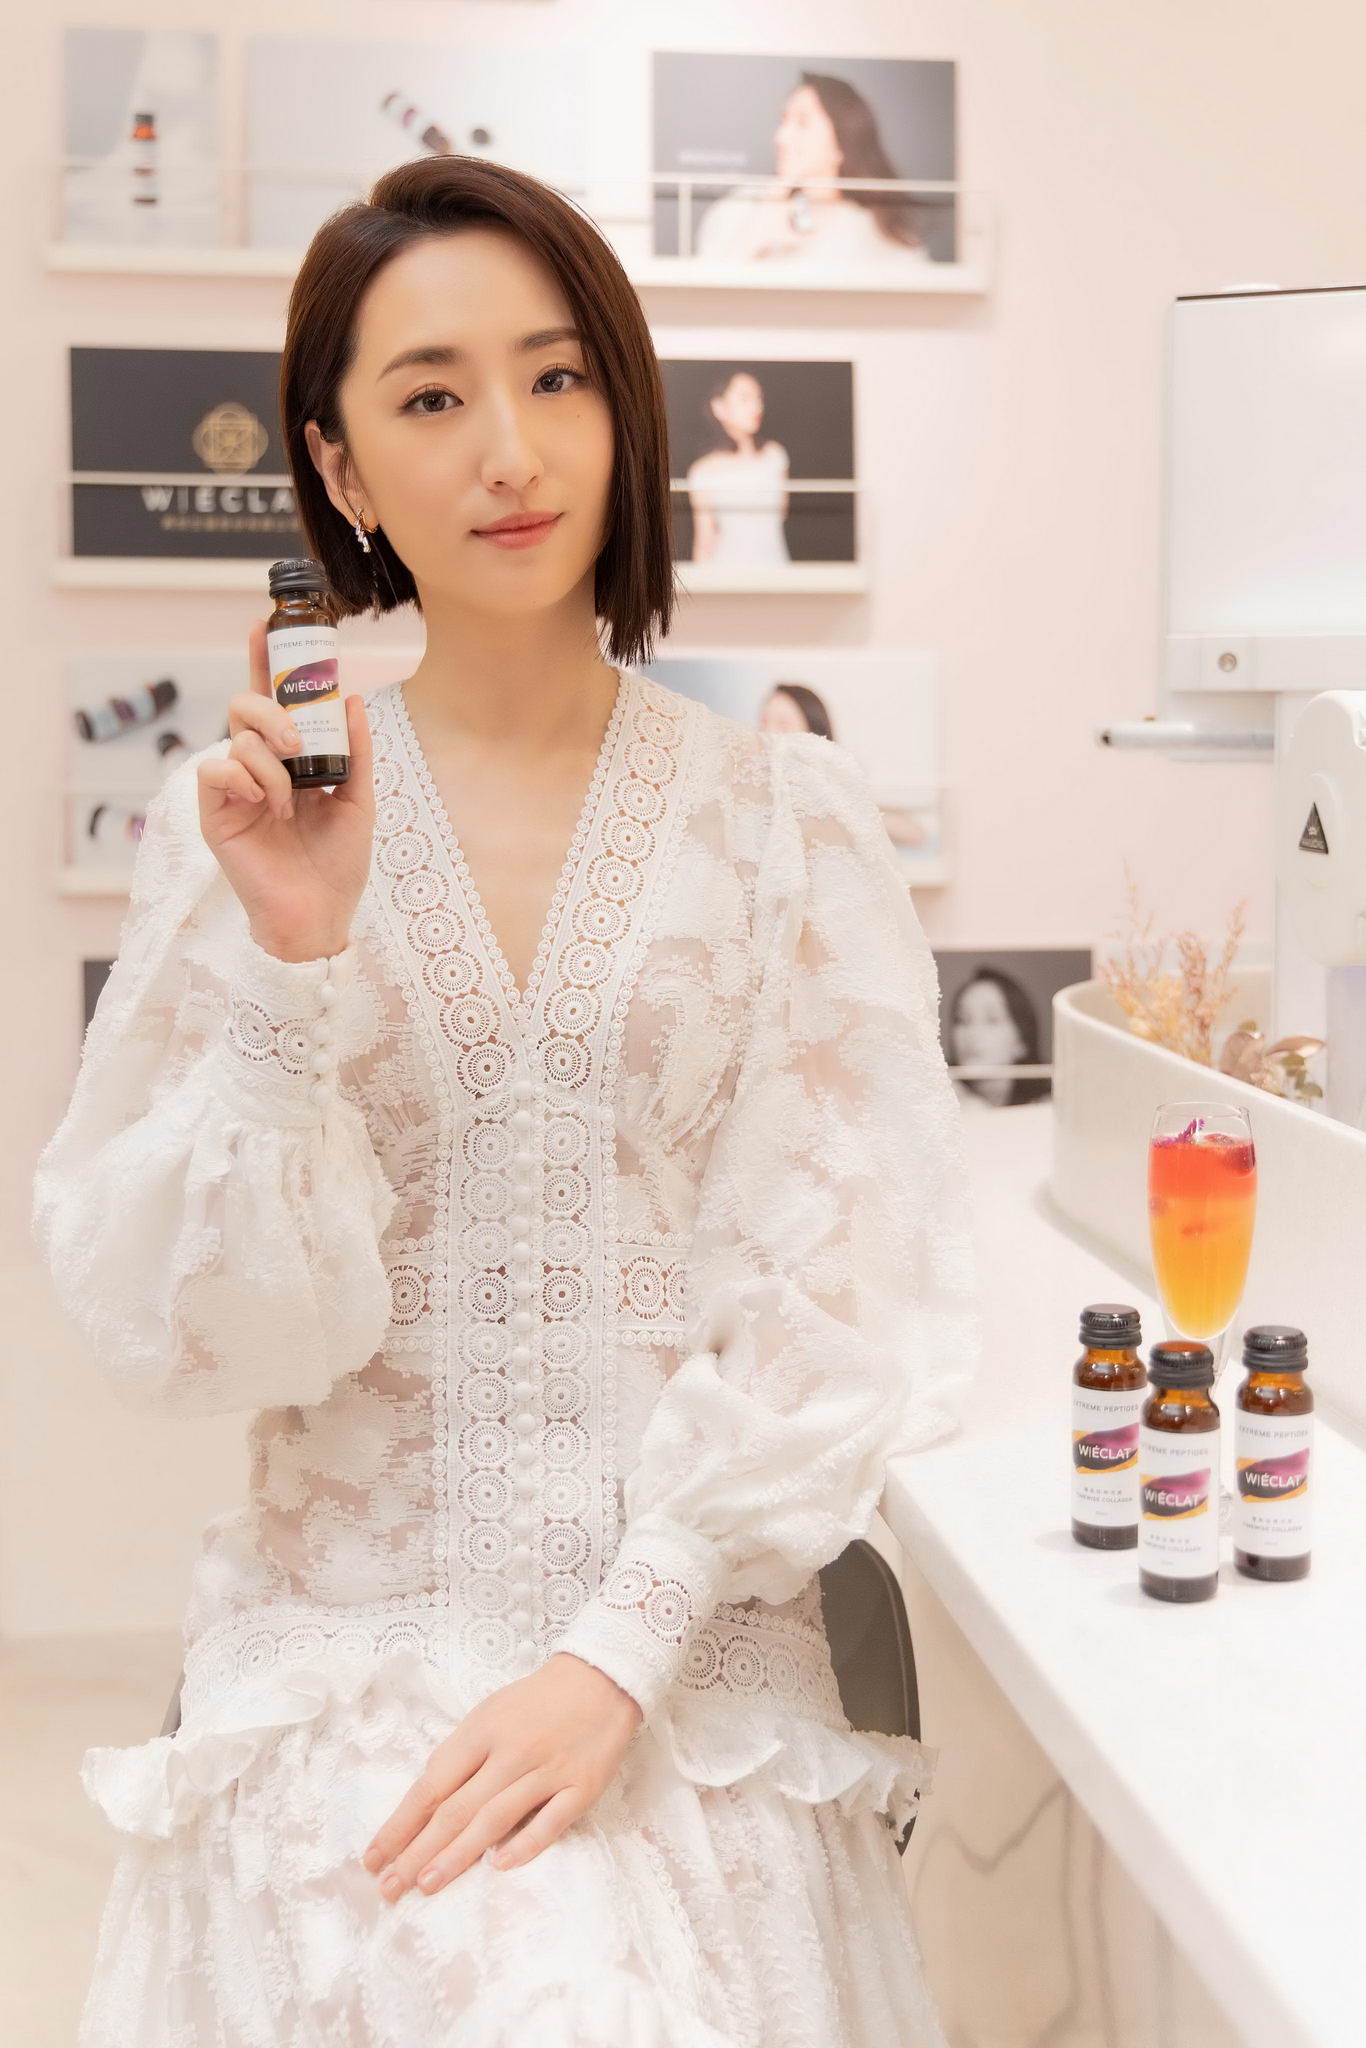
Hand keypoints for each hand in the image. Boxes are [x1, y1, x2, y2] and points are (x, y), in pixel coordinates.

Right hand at [196, 617, 374, 960]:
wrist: (320, 915)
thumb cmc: (337, 863)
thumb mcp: (359, 800)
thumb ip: (355, 751)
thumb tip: (355, 698)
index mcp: (289, 760)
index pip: (272, 700)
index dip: (264, 661)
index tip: (265, 623)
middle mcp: (257, 767)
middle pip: (244, 706)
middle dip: (271, 708)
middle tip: (297, 741)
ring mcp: (233, 789)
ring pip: (236, 737)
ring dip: (269, 761)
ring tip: (288, 799)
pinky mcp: (214, 813)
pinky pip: (215, 770)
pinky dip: (244, 780)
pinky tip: (265, 806)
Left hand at [361, 1653, 642, 1899]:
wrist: (602, 1677)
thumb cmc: (537, 1700)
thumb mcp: (490, 1713)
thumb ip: (462, 1755)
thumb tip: (428, 1804)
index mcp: (482, 1731)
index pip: (432, 1785)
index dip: (400, 1824)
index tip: (374, 1859)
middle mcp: (511, 1752)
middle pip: (457, 1809)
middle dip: (418, 1851)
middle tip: (389, 1888)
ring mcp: (548, 1771)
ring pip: (495, 1819)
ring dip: (458, 1855)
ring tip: (427, 1885)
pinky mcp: (582, 1787)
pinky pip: (551, 1822)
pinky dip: (524, 1845)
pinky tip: (498, 1867)